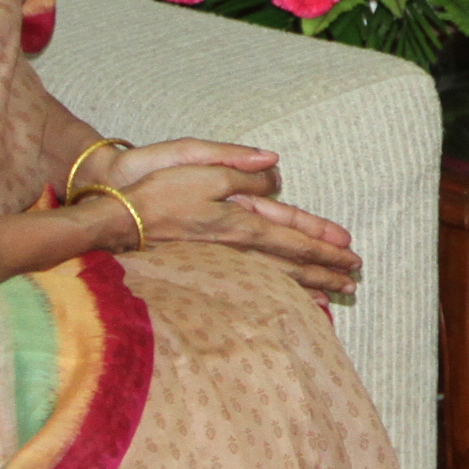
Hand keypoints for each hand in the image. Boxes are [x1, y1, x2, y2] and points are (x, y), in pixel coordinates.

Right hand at [106, 140, 359, 299]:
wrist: (114, 219)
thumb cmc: (157, 189)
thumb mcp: (201, 164)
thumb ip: (242, 171)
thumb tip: (275, 172)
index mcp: (241, 221)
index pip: (294, 236)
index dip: (324, 245)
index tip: (351, 254)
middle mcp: (237, 248)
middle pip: (292, 263)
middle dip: (326, 271)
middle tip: (355, 281)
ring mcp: (222, 263)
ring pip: (276, 280)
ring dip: (309, 288)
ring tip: (336, 298)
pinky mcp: (208, 271)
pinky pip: (255, 287)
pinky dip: (279, 296)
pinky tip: (291, 304)